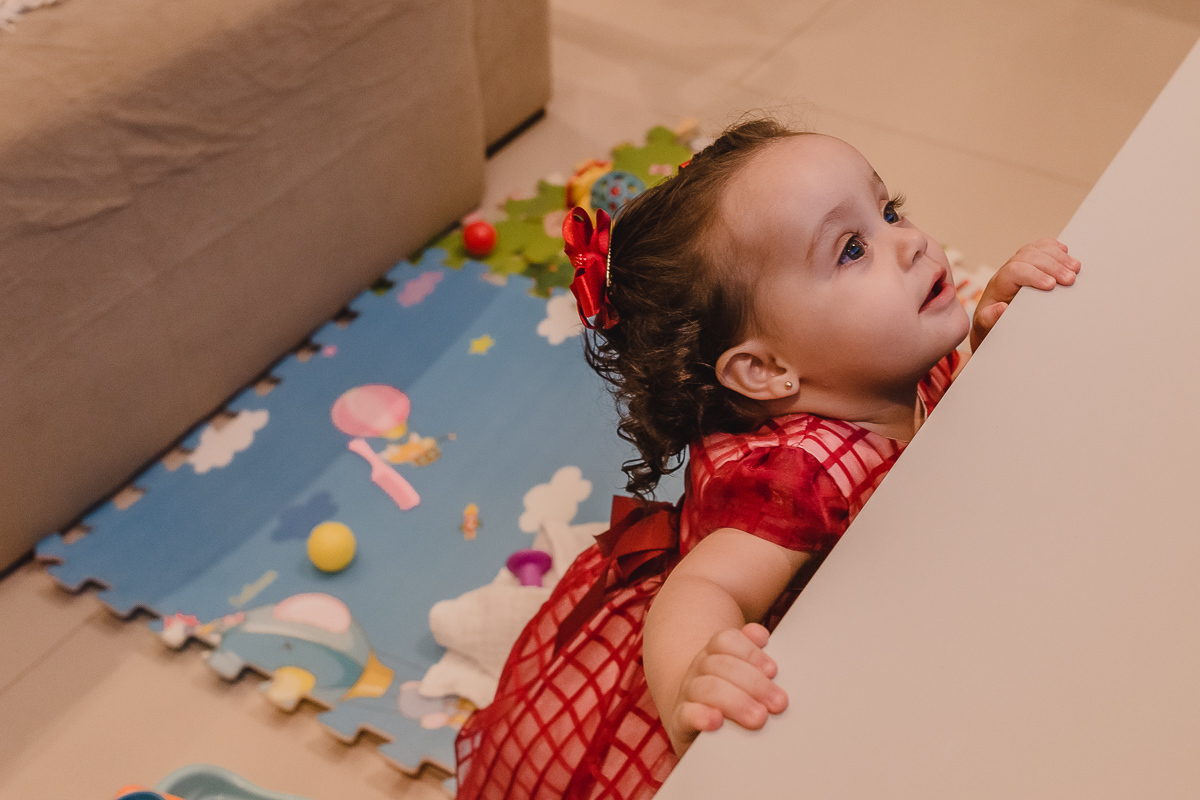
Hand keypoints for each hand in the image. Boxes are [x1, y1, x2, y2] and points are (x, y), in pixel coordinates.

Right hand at [665, 622, 787, 755]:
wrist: (700, 726)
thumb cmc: (731, 699)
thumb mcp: (745, 675)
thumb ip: (754, 654)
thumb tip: (759, 635)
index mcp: (714, 653)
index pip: (726, 640)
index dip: (750, 652)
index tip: (773, 671)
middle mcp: (698, 669)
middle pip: (721, 665)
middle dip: (754, 683)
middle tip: (778, 703)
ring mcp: (687, 694)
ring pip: (706, 688)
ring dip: (737, 702)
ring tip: (759, 717)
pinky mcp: (680, 722)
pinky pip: (685, 714)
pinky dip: (701, 716)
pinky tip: (717, 720)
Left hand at [970, 238, 1079, 350]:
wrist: (993, 316)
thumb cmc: (992, 320)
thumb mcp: (987, 323)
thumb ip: (990, 317)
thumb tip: (1001, 308)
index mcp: (999, 283)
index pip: (1015, 271)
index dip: (1034, 275)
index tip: (1051, 285)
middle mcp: (1009, 270)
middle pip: (1030, 257)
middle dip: (1052, 266)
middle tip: (1070, 279)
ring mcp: (1021, 263)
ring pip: (1038, 249)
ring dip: (1058, 257)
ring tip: (1075, 268)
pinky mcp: (1032, 262)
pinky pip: (1042, 247)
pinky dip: (1056, 248)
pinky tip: (1067, 254)